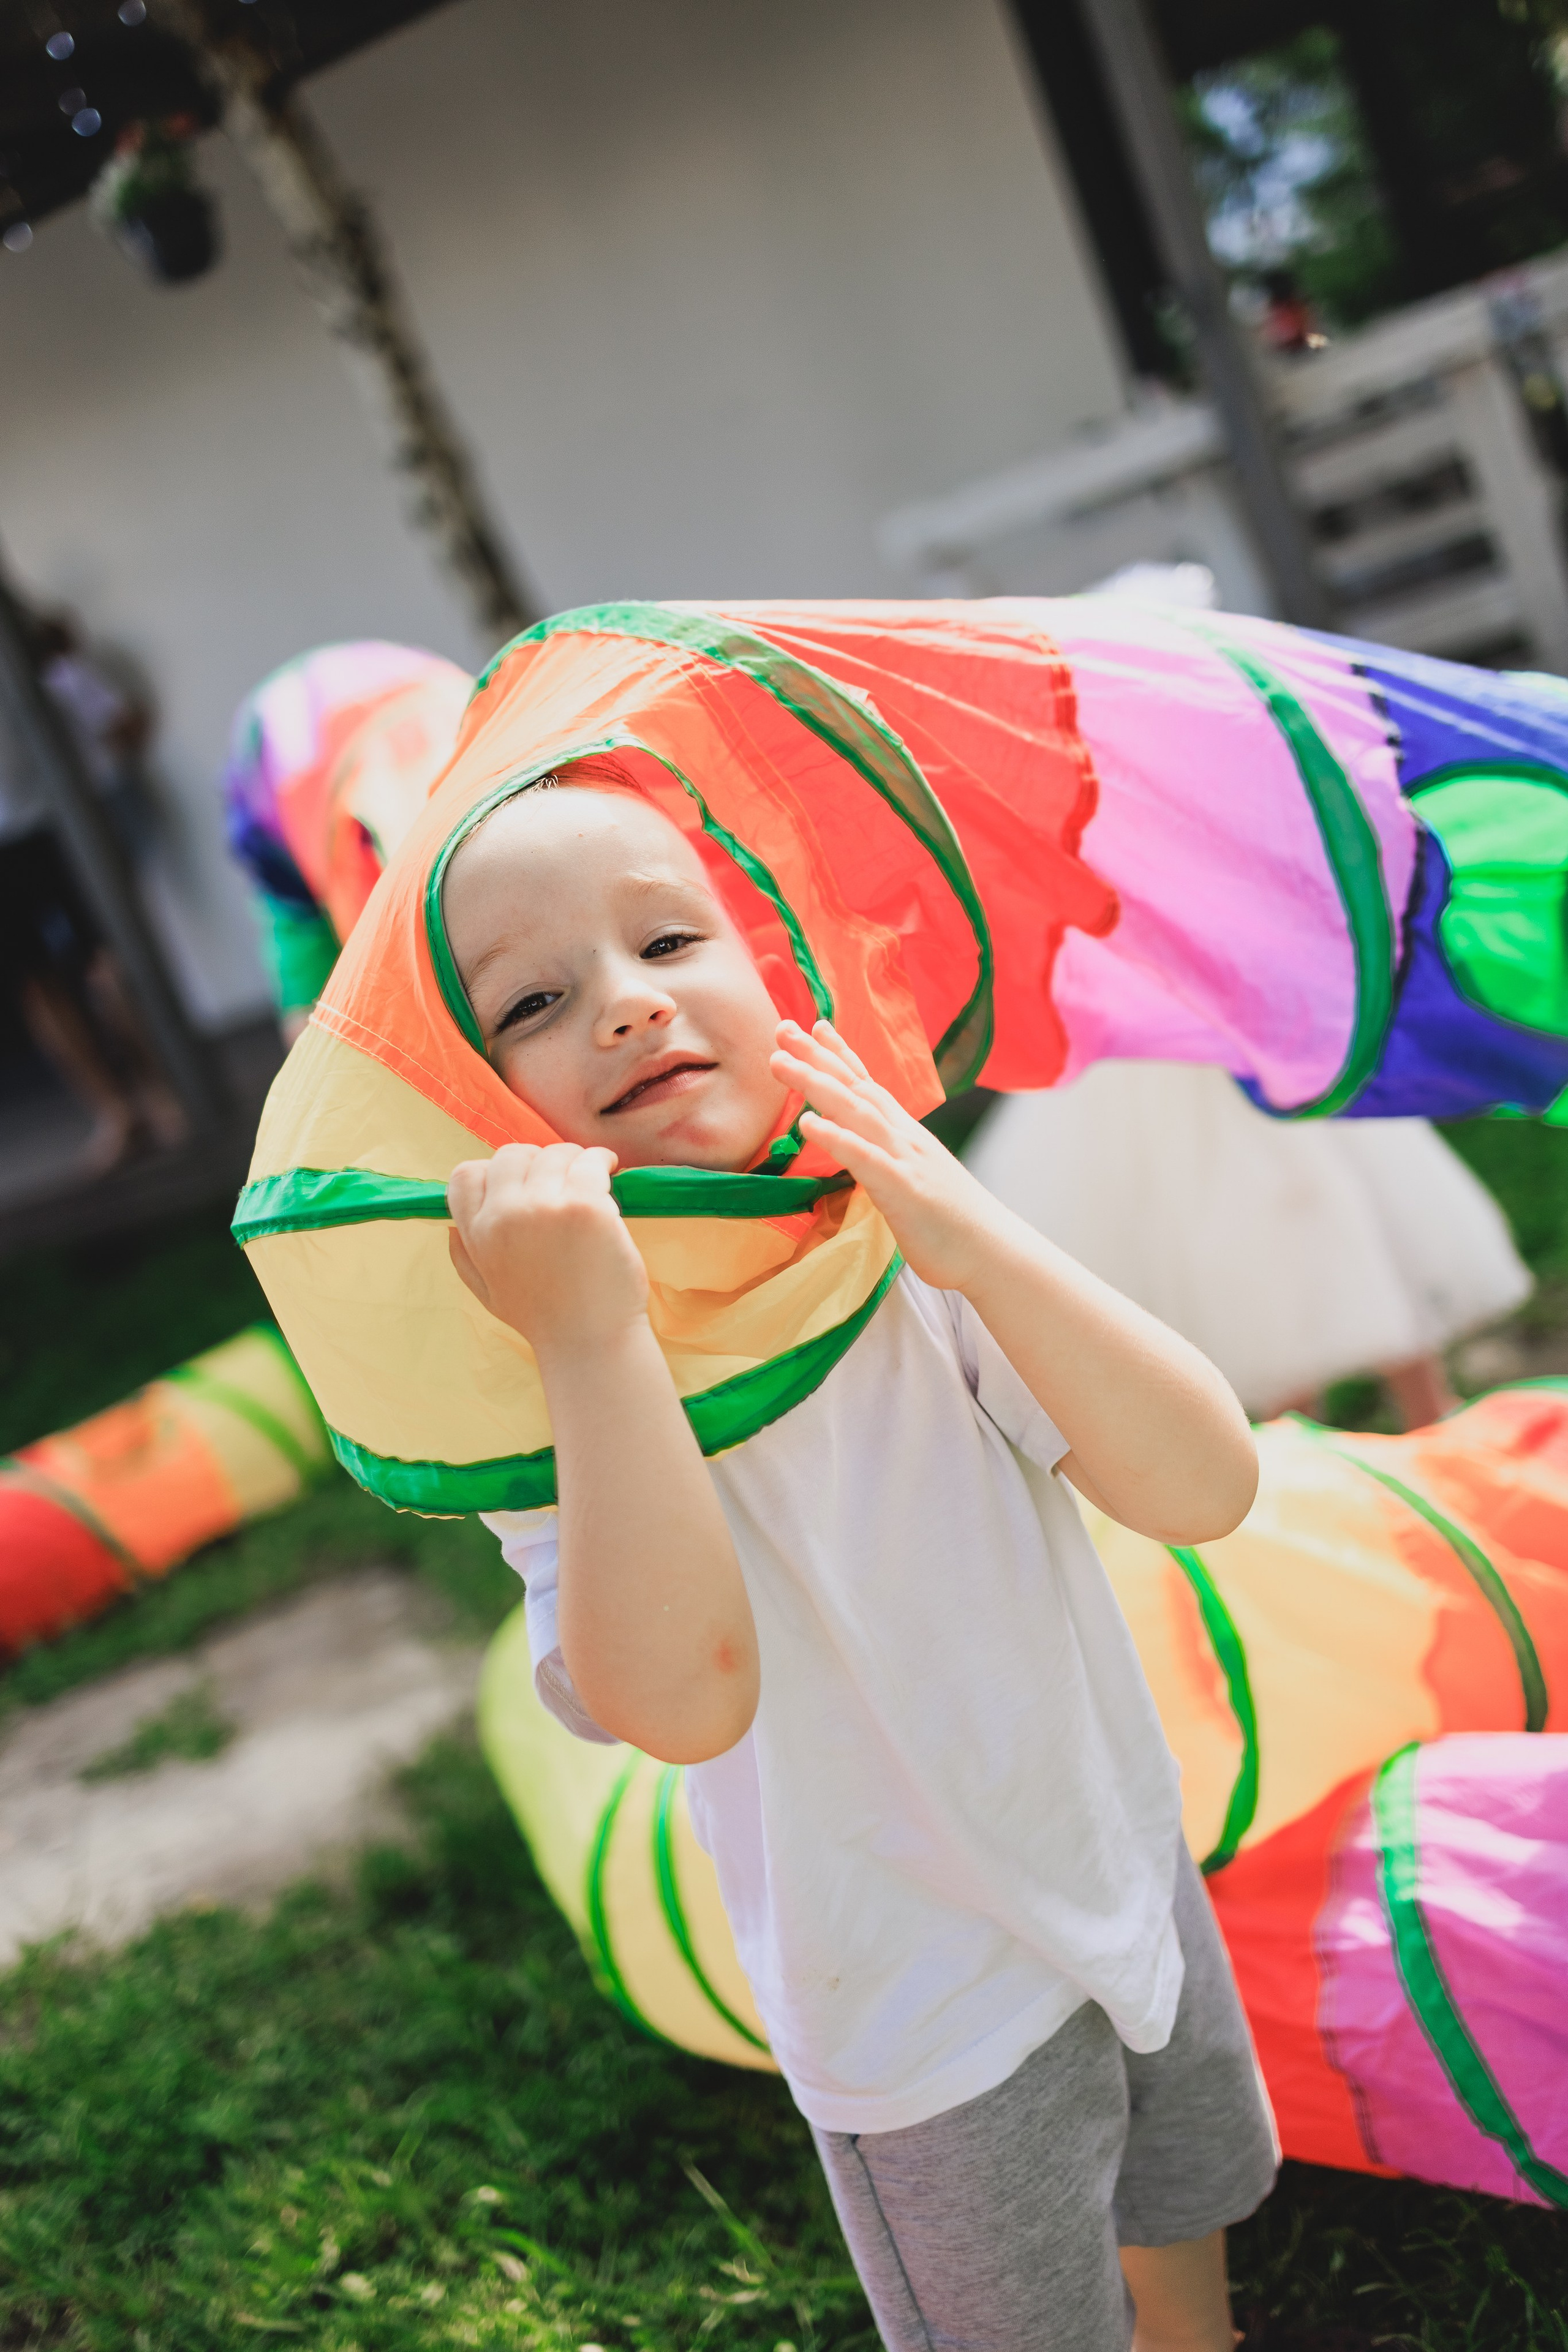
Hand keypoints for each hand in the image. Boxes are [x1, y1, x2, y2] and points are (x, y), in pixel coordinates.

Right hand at [447, 1142, 648, 1358]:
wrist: (591, 1342)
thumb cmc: (544, 1320)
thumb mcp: (488, 1292)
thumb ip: (465, 1257)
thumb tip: (449, 1226)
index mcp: (479, 1234)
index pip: (466, 1175)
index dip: (492, 1172)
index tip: (521, 1181)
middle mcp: (505, 1216)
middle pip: (511, 1155)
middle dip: (536, 1160)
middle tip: (561, 1175)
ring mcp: (545, 1207)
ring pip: (554, 1153)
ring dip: (574, 1158)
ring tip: (591, 1175)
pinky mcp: (585, 1205)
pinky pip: (591, 1162)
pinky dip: (601, 1160)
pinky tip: (608, 1169)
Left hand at [769, 1020, 1001, 1292]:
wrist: (994, 1252)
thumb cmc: (954, 1225)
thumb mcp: (916, 1180)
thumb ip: (891, 1159)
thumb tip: (867, 1152)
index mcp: (906, 1135)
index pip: (869, 1085)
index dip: (841, 1054)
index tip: (813, 1025)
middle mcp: (904, 1137)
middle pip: (856, 1087)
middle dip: (817, 1056)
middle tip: (781, 1028)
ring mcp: (904, 1159)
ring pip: (856, 1111)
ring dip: (816, 1084)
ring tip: (780, 1063)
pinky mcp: (903, 1189)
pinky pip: (864, 1157)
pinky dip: (836, 1136)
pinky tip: (808, 1122)